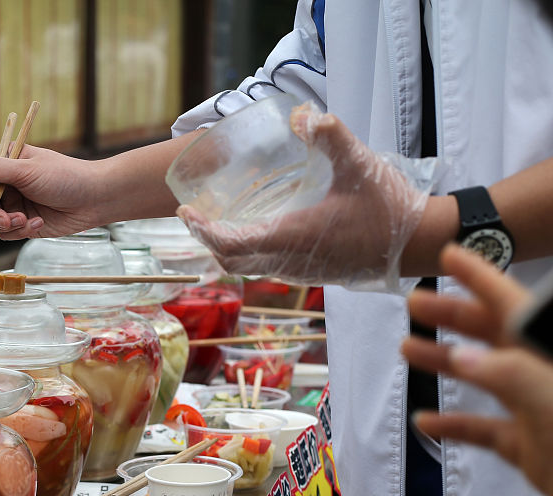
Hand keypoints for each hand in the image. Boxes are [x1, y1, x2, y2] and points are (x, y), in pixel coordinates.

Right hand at [0, 145, 104, 239]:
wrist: (95, 199)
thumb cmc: (64, 177)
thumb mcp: (24, 170)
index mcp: (6, 162)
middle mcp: (7, 183)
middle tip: (8, 221)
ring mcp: (16, 204)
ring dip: (8, 225)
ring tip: (26, 220)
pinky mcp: (25, 222)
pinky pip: (8, 234)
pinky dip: (21, 231)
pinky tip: (39, 223)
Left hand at [178, 104, 438, 287]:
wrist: (419, 244)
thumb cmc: (389, 208)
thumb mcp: (360, 165)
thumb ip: (332, 137)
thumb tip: (304, 114)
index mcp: (293, 238)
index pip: (231, 243)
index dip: (203, 230)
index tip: (185, 212)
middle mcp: (290, 261)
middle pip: (231, 260)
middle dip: (207, 239)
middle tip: (192, 215)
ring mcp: (300, 271)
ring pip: (248, 267)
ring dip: (226, 248)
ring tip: (213, 221)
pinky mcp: (311, 273)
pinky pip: (266, 268)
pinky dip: (247, 253)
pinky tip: (251, 231)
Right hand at [401, 245, 552, 495]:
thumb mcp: (552, 403)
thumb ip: (511, 376)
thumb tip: (464, 360)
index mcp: (547, 353)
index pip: (514, 304)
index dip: (481, 278)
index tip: (449, 255)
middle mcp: (541, 373)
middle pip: (496, 334)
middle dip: (454, 316)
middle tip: (415, 304)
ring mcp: (536, 408)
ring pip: (486, 377)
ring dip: (446, 363)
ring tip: (407, 350)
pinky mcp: (528, 445)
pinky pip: (486, 429)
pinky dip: (456, 424)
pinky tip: (427, 421)